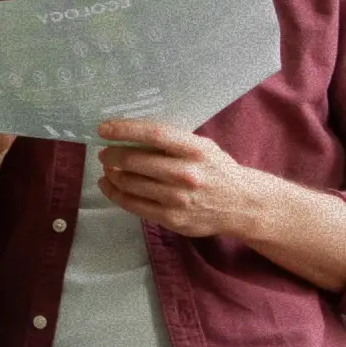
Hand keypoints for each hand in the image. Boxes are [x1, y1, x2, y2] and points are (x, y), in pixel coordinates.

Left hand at [94, 121, 265, 237]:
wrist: (243, 205)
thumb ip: (172, 142)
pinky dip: (114, 192)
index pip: (153, 134)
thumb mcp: (202, 147)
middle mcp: (186, 174)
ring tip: (108, 168)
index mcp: (195, 150)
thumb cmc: (216, 169)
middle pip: (133, 161)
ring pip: (129, 183)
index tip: (103, 128)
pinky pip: (132, 204)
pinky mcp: (171, 218)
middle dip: (111, 155)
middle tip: (104, 152)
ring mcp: (178, 199)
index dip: (124, 130)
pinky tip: (108, 185)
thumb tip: (128, 133)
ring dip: (111, 174)